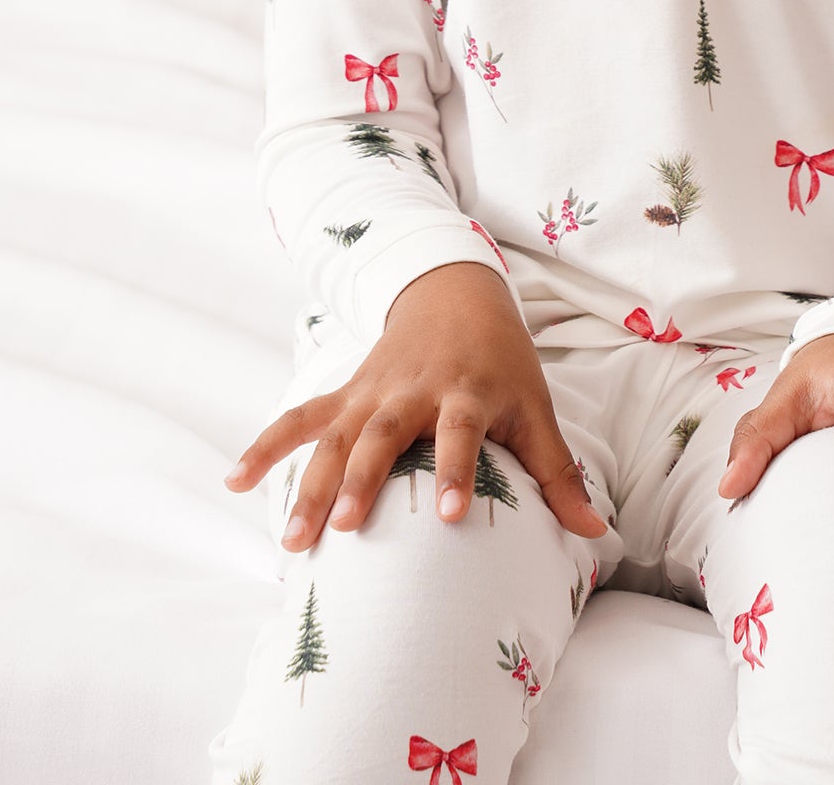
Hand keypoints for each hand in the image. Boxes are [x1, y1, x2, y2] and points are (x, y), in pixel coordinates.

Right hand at [221, 261, 607, 551]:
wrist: (456, 293)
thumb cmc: (502, 362)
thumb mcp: (535, 407)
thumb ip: (558, 472)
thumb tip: (597, 531)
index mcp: (465, 392)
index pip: (461, 434)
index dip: (457, 471)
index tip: (451, 518)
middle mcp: (412, 390)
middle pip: (383, 435)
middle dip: (363, 481)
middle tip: (346, 532)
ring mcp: (371, 391)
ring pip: (335, 436)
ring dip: (310, 484)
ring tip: (292, 540)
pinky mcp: (345, 393)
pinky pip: (300, 419)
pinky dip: (267, 446)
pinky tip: (236, 480)